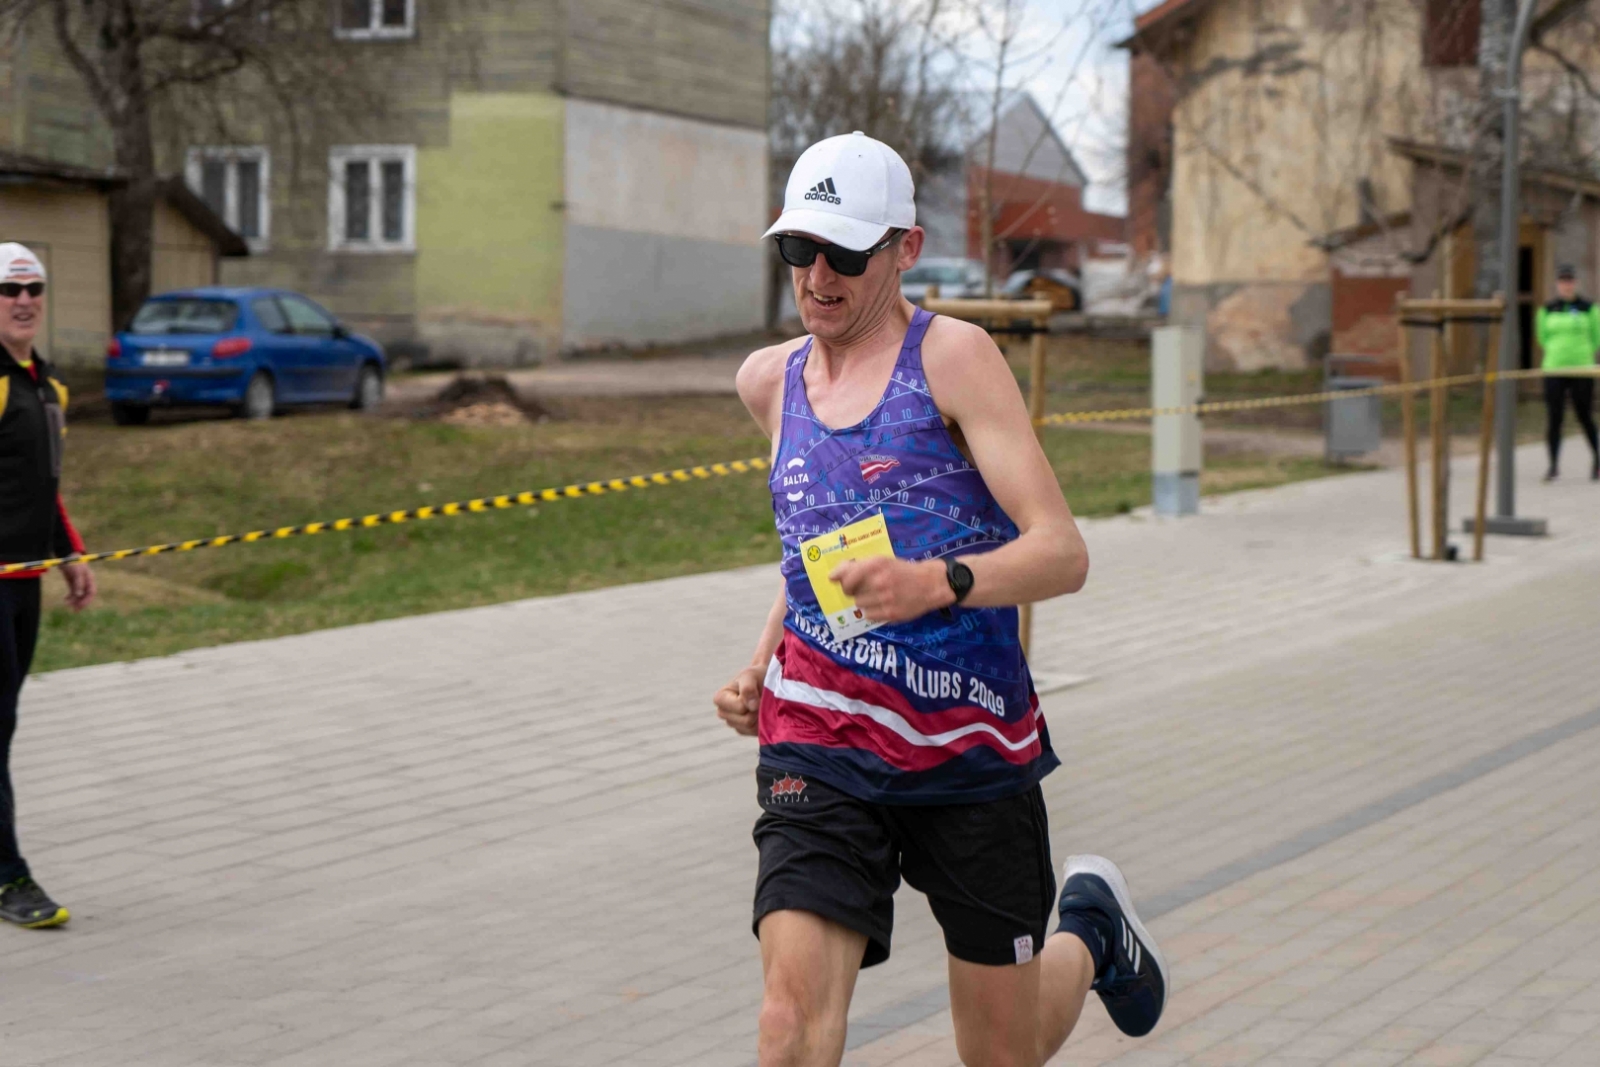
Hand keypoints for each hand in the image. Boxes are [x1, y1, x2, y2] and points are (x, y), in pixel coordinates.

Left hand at [60, 562, 96, 611]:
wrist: (66, 555)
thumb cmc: (73, 562)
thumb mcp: (76, 572)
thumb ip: (78, 583)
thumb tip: (78, 595)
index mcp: (89, 579)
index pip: (91, 592)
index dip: (87, 600)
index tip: (80, 606)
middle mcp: (86, 582)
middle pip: (86, 595)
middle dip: (81, 603)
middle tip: (75, 610)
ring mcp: (79, 582)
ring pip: (79, 595)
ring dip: (74, 601)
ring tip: (67, 605)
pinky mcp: (73, 582)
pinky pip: (73, 592)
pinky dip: (70, 597)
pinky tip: (65, 600)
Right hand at [714, 666, 763, 736]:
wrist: (765, 681)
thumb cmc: (755, 676)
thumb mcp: (750, 675)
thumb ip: (748, 689)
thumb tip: (752, 707)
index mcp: (720, 698)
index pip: (740, 708)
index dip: (751, 700)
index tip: (755, 689)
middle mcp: (723, 713)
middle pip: (746, 721)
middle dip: (757, 710)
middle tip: (761, 697)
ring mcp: (732, 723)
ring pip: (752, 728)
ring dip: (761, 716)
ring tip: (762, 703)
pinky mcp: (742, 730)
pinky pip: (755, 732)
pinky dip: (762, 723)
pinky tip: (762, 711)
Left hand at [830, 557, 951, 623]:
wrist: (930, 584)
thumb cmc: (903, 571)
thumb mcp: (884, 561)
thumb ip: (860, 566)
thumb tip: (834, 575)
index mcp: (877, 564)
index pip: (846, 575)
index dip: (839, 579)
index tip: (835, 580)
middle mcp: (879, 581)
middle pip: (850, 592)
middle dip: (853, 590)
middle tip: (861, 588)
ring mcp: (885, 599)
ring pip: (859, 604)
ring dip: (864, 600)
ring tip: (876, 596)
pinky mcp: (890, 614)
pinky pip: (868, 615)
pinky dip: (872, 611)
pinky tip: (882, 605)